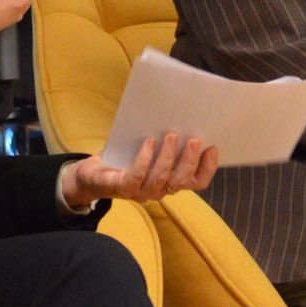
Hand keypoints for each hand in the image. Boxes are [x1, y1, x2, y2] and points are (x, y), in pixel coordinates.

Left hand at [61, 134, 219, 208]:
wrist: (92, 174)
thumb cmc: (126, 157)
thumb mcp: (151, 147)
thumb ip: (169, 139)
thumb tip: (186, 114)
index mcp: (171, 181)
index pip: (197, 182)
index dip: (208, 167)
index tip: (213, 146)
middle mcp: (160, 190)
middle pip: (182, 181)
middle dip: (190, 160)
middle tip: (195, 139)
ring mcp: (141, 192)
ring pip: (161, 178)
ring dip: (168, 156)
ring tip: (171, 135)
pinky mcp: (122, 188)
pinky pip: (137, 176)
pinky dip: (145, 159)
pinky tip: (148, 142)